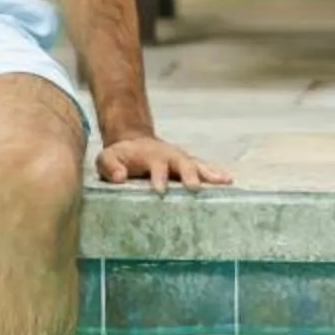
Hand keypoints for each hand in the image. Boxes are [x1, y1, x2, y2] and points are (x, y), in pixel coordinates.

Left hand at [96, 134, 233, 193]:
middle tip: (194, 187)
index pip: (156, 166)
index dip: (159, 177)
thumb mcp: (106, 158)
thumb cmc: (119, 156)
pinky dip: (216, 174)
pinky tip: (229, 181)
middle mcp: (170, 156)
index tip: (161, 191)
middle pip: (183, 163)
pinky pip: (204, 169)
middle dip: (189, 174)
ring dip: (210, 173)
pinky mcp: (188, 166)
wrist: (133, 143)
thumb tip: (119, 178)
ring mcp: (181, 160)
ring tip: (225, 181)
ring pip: (197, 165)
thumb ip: (110, 166)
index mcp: (151, 155)